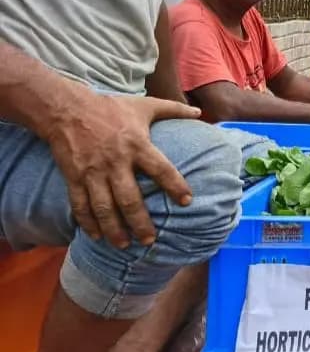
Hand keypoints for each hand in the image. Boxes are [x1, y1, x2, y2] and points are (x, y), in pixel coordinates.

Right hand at [42, 94, 200, 248]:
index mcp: (137, 145)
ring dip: (114, 229)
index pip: (161, 169)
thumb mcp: (145, 105)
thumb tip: (200, 112)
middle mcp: (116, 162)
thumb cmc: (111, 108)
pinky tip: (96, 235)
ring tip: (125, 245)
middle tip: (150, 240)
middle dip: (140, 222)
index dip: (175, 186)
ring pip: (104, 207)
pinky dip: (88, 222)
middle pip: (130, 198)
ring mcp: (93, 171)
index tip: (187, 202)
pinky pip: (80, 204)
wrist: (67, 109)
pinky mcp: (74, 177)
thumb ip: (174, 109)